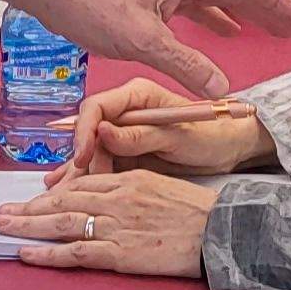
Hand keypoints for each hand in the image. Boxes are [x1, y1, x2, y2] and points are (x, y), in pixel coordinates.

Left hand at [0, 170, 221, 277]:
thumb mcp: (160, 183)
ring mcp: (117, 225)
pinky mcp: (121, 252)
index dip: (52, 191)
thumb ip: (129, 184)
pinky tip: (28, 252)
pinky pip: (76, 252)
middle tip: (3, 211)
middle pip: (63, 200)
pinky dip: (48, 252)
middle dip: (30, 206)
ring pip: (62, 223)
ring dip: (28, 225)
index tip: (33, 198)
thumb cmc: (195, 210)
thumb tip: (104, 191)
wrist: (221, 230)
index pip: (80, 182)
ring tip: (4, 227)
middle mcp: (117, 198)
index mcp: (127, 178)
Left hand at [2, 0, 290, 97]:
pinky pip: (198, 3)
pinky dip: (218, 18)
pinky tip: (227, 35)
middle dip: (274, 9)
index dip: (282, 6)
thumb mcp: (142, 40)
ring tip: (275, 33)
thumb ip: (185, 64)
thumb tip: (221, 89)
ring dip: (250, 13)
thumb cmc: (90, 1)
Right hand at [61, 76, 272, 177]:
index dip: (84, 132)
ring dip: (80, 172)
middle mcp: (126, 112)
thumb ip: (139, 135)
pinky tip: (71, 189)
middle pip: (90, 133)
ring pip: (92, 152)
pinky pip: (103, 164)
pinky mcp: (127, 153)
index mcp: (137, 95)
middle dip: (81, 160)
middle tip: (79, 186)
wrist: (229, 149)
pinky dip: (90, 178)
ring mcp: (124, 133)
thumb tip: (102, 132)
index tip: (82, 157)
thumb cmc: (210, 135)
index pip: (97, 107)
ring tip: (61, 193)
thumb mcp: (176, 136)